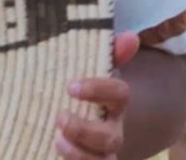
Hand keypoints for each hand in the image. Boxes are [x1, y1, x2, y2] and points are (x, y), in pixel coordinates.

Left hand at [54, 31, 140, 158]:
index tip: (71, 86)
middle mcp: (113, 131)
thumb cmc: (86, 91)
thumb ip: (110, 53)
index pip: (120, 95)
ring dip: (79, 155)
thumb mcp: (93, 71)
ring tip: (57, 139)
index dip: (99, 90)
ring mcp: (102, 153)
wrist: (84, 119)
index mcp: (115, 103)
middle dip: (85, 131)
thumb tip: (130, 37)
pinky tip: (54, 153)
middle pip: (110, 138)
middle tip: (60, 117)